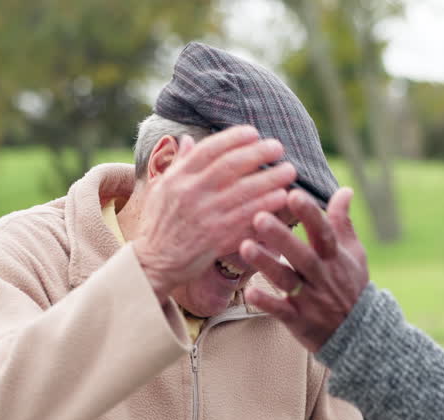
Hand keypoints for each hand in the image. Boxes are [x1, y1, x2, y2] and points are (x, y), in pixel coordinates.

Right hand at [132, 125, 296, 297]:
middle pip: (230, 166)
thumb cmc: (160, 224)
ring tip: (289, 171)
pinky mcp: (216, 238)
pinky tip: (282, 198)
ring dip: (270, 179)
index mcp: (177, 178)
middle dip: (258, 153)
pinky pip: (246, 218)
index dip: (234, 139)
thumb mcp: (160, 189)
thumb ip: (178, 164)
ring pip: (243, 192)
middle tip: (279, 147)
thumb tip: (189, 138)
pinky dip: (265, 206)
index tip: (254, 133)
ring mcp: (205, 216)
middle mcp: (191, 194)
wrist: (154, 263)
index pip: (209, 149)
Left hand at [241, 188, 368, 352]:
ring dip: (266, 264)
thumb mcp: (353, 254)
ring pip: (287, 280)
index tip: (293, 194)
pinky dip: (266, 302)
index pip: (324, 232)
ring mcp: (310, 300)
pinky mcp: (299, 320)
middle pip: (302, 255)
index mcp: (335, 258)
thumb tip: (344, 190)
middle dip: (282, 236)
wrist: (359, 335)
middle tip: (259, 217)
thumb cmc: (351, 287)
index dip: (310, 214)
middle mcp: (322, 277)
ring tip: (245, 246)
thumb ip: (343, 222)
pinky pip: (281, 311)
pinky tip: (249, 292)